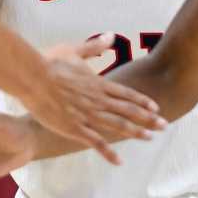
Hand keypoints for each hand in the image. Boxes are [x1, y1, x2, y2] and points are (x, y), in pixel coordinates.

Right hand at [20, 35, 164, 162]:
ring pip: (117, 126)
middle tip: (164, 126)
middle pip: (128, 111)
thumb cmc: (49, 64)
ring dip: (135, 132)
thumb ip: (94, 47)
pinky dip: (108, 153)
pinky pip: (95, 143)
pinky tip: (119, 161)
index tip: (156, 108)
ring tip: (150, 138)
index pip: (126, 94)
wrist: (33, 78)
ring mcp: (88, 115)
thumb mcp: (74, 50)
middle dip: (148, 119)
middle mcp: (98, 100)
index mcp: (98, 84)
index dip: (142, 102)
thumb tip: (110, 36)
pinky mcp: (75, 128)